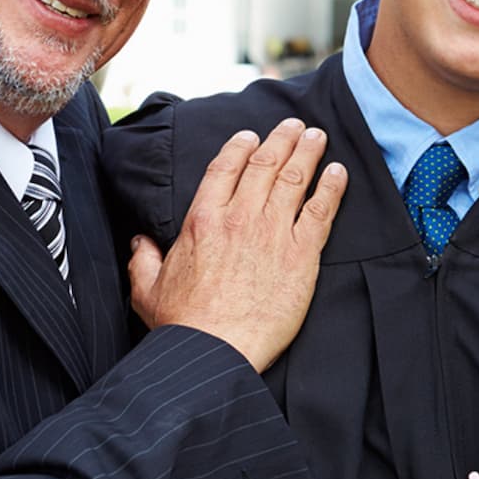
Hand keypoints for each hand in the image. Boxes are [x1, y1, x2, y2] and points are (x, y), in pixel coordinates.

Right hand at [128, 118, 345, 371]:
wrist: (215, 352)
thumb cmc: (183, 326)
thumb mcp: (147, 289)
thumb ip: (143, 259)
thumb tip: (140, 241)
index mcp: (203, 220)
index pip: (225, 168)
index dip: (241, 147)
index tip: (251, 136)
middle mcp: (239, 218)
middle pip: (265, 164)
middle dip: (282, 140)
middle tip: (295, 126)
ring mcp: (272, 234)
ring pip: (294, 179)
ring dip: (307, 153)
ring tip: (317, 136)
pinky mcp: (300, 255)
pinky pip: (320, 211)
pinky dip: (331, 187)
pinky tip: (338, 172)